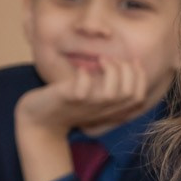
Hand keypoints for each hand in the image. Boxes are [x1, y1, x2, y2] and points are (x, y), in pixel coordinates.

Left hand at [14, 59, 156, 180]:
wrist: (40, 121)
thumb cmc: (67, 106)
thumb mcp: (93, 98)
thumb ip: (109, 88)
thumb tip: (125, 65)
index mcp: (111, 111)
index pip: (138, 97)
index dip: (140, 76)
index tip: (134, 60)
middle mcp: (103, 110)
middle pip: (130, 93)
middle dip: (127, 70)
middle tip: (111, 58)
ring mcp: (87, 106)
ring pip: (113, 93)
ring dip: (111, 70)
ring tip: (100, 59)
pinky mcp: (69, 100)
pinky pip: (83, 88)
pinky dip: (84, 76)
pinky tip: (81, 69)